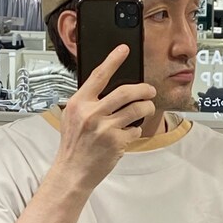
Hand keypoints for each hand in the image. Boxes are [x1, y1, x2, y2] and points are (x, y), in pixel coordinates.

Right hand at [53, 45, 155, 192]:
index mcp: (79, 103)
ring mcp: (104, 128)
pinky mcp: (116, 142)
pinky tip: (130, 132)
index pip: (99, 75)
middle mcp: (91, 113)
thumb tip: (109, 89)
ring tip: (148, 108)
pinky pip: (134, 129)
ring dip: (147, 107)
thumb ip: (88, 103)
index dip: (113, 60)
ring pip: (136, 109)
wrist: (72, 172)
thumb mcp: (73, 118)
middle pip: (125, 91)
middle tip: (150, 90)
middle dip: (144, 89)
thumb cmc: (73, 146)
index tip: (124, 49)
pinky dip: (136, 129)